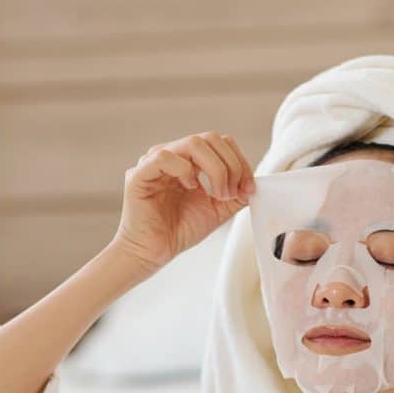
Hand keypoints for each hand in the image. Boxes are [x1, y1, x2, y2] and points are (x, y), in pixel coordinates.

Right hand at [112, 131, 255, 271]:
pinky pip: (165, 157)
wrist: (152, 254)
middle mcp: (172, 155)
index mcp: (189, 160)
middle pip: (210, 138)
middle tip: (230, 194)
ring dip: (214, 169)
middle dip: (230, 165)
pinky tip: (190, 189)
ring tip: (216, 195)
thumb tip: (254, 183)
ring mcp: (154, 162)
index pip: (220, 142)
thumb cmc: (178, 232)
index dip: (239, 161)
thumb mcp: (216, 211)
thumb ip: (235, 195)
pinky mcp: (139, 174)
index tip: (247, 188)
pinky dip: (185, 171)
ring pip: (193, 143)